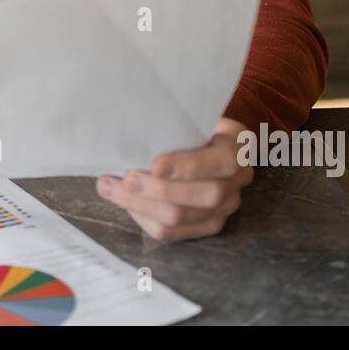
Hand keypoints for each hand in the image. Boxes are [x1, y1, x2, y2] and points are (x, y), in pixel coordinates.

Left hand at [95, 117, 253, 240]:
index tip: (155, 163)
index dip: (188, 166)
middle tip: (125, 177)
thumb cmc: (193, 127)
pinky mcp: (205, 226)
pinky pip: (171, 232)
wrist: (207, 144)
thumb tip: (136, 132)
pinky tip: (124, 202)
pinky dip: (142, 217)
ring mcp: (223, 209)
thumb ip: (176, 125)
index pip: (222, 162)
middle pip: (202, 196)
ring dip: (139, 205)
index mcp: (239, 149)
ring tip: (109, 187)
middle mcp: (236, 183)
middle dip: (157, 189)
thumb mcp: (194, 117)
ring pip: (180, 217)